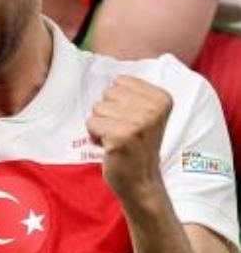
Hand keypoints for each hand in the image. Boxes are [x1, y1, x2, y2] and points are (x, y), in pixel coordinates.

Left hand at [88, 75, 172, 200]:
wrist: (142, 181)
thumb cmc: (137, 145)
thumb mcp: (145, 114)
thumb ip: (131, 93)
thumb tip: (105, 71)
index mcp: (162, 98)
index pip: (120, 81)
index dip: (117, 102)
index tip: (130, 119)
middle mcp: (154, 109)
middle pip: (107, 94)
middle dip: (108, 113)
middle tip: (122, 132)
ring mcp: (139, 123)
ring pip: (97, 108)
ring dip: (101, 126)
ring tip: (117, 139)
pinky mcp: (122, 137)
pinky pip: (91, 123)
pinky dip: (94, 136)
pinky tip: (110, 147)